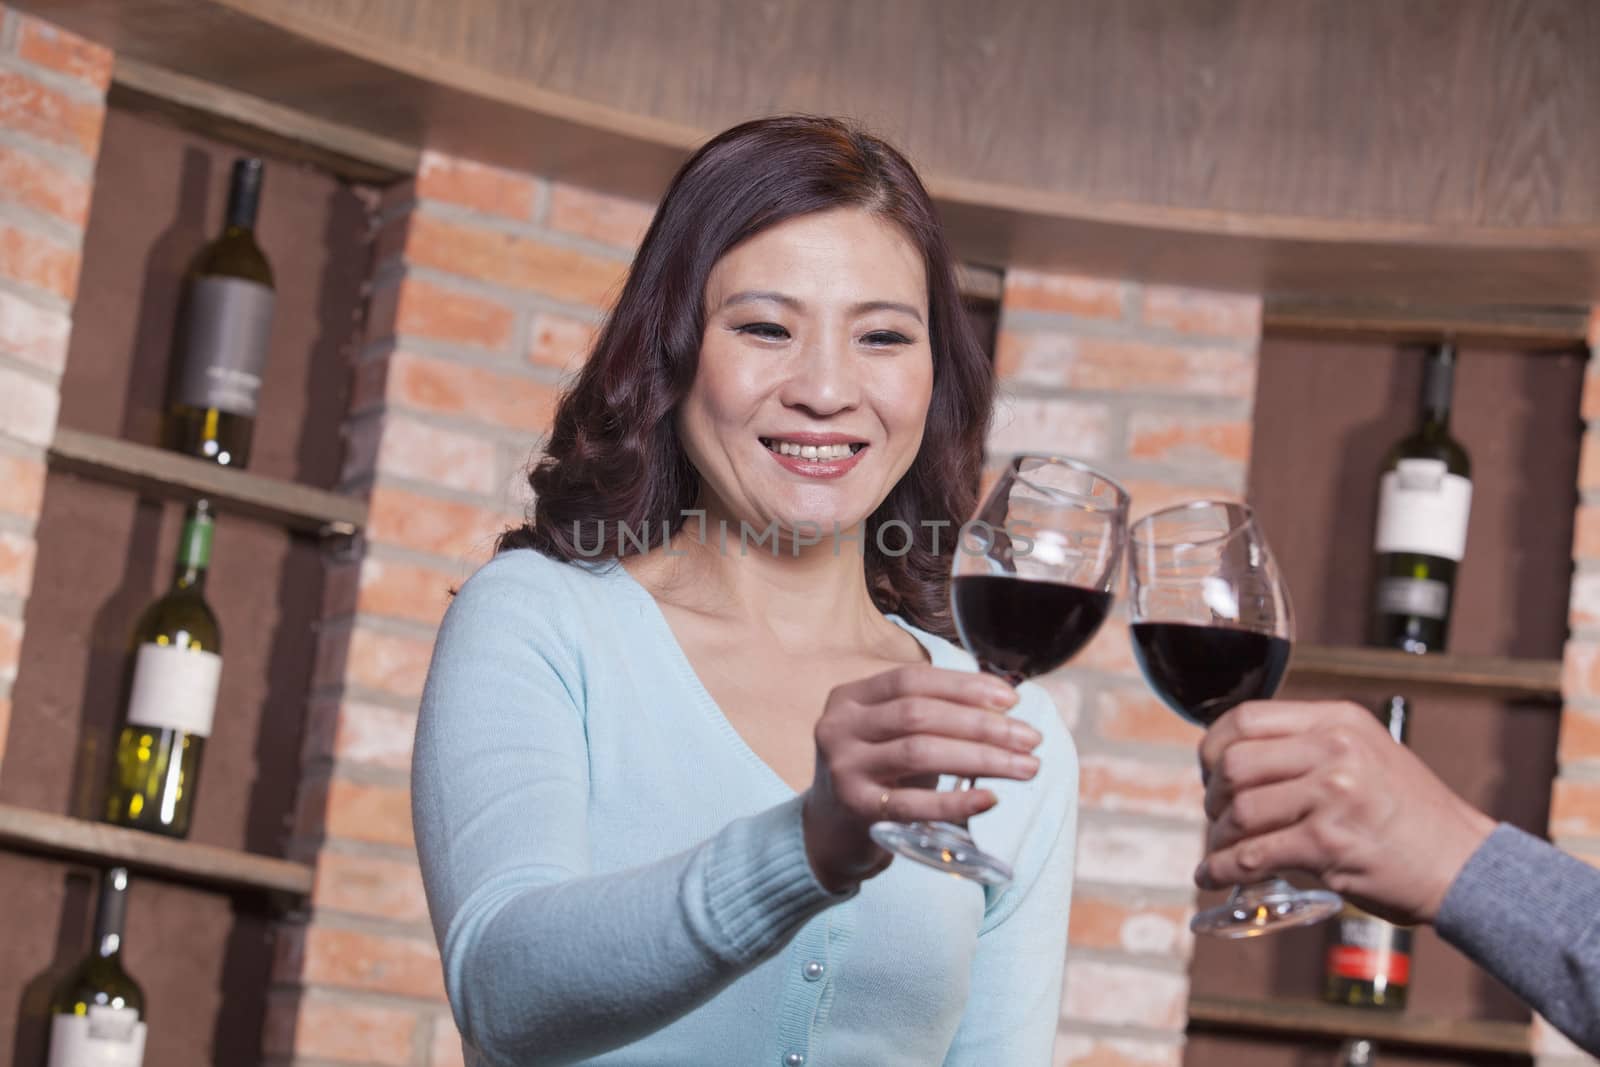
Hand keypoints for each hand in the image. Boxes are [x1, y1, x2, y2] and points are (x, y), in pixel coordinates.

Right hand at [801, 665, 1041, 892]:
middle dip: (982, 724)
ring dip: (981, 757)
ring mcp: (844, 768)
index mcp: (850, 697)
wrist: (830, 832)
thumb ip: (932, 714)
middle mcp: (840, 727)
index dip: (964, 685)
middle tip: (1030, 738)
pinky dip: (956, 801)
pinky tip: (990, 798)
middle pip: (919, 714)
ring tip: (1025, 766)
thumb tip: (1003, 705)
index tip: (1011, 700)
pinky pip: (913, 804)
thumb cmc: (877, 773)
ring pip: (920, 752)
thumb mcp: (890, 734)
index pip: (912, 679)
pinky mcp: (856, 809)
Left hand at [1196, 700, 1495, 924]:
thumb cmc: (1408, 814)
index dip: (1213, 746)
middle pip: (1233, 763)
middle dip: (1213, 795)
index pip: (1245, 717)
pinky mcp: (1329, 844)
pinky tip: (1213, 875)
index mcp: (1337, 720)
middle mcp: (1334, 750)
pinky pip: (1253, 855)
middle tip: (1218, 814)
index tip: (1210, 772)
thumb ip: (1308, 747)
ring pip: (1240, 811)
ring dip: (1219, 836)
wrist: (1463, 864)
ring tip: (1222, 849)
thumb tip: (1234, 762)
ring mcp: (1333, 796)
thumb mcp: (1365, 753)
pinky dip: (1222, 869)